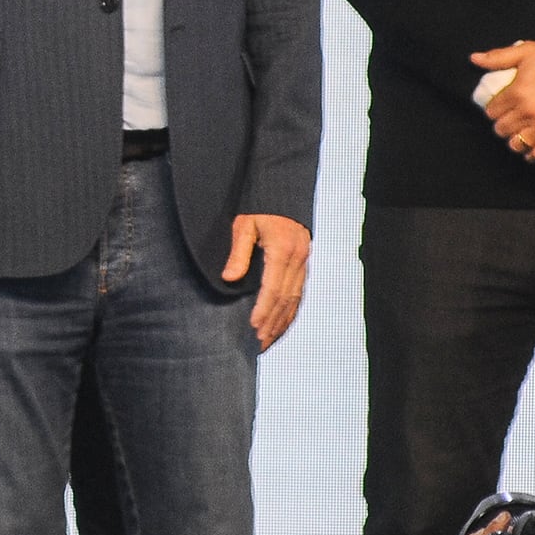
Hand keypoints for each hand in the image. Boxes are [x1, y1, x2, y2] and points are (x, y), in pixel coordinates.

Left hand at [224, 214, 310, 348]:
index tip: (253, 327)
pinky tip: (282, 324)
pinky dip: (291, 311)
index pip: (273, 288)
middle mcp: (298, 259)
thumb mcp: (243, 225)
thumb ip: (238, 253)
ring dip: (282, 322)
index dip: (263, 309)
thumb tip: (229, 278)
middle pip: (286, 299)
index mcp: (284, 251)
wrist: (282, 192)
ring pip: (295, 299)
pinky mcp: (304, 264)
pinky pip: (300, 293)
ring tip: (268, 340)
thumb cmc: (259, 207)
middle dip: (272, 323)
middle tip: (259, 343)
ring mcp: (304, 262)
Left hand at [472, 41, 534, 161]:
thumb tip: (474, 59)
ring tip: (521, 133)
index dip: (493, 111)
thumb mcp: (527, 51)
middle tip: (510, 122)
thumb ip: (498, 57)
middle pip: (502, 130)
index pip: (491, 112)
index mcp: (517, 92)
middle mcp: (529, 111)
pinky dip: (533, 153)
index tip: (500, 109)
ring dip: (516, 140)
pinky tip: (533, 145)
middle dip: (503, 126)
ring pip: (517, 144)